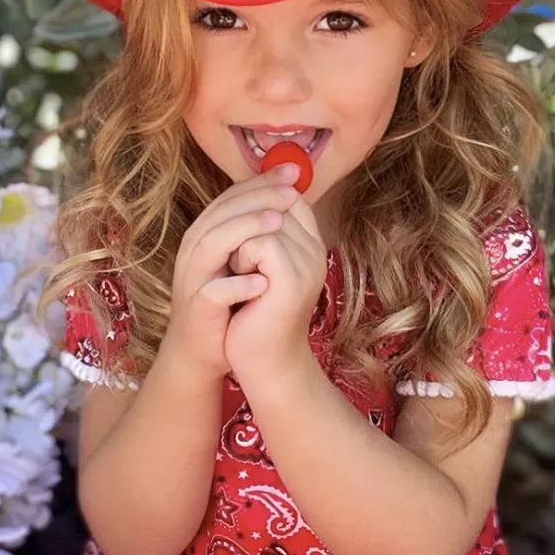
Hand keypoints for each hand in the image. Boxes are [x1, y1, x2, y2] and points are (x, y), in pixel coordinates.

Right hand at [160, 168, 301, 381]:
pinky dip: (237, 286)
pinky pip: (213, 292)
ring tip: (279, 223)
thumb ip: (256, 232)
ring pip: (212, 243)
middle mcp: (194, 250)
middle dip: (257, 198)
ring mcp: (192, 278)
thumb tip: (290, 198)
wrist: (203, 350)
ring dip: (246, 230)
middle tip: (290, 191)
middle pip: (221, 213)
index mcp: (206, 235)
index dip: (261, 182)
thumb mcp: (241, 261)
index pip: (231, 197)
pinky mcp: (197, 308)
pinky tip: (264, 282)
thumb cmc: (228, 303)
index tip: (292, 172)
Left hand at [223, 192, 327, 383]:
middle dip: (245, 220)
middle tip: (239, 261)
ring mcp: (308, 261)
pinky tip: (244, 282)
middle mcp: (315, 248)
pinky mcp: (293, 276)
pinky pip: (261, 242)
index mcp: (309, 243)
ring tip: (242, 272)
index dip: (256, 200)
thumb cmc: (255, 314)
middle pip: (276, 200)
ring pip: (266, 218)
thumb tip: (249, 193)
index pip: (286, 194)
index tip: (240, 233)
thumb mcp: (259, 265)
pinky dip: (242, 259)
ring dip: (240, 241)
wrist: (264, 361)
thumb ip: (261, 232)